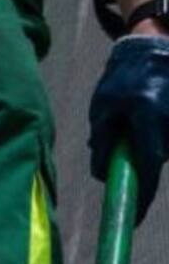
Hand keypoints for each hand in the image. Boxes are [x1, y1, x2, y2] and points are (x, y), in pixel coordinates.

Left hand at [89, 36, 168, 222]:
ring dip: (144, 143)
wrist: (154, 44)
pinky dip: (153, 132)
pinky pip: (164, 137)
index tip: (134, 219)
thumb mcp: (102, 110)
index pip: (147, 169)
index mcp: (149, 119)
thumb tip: (103, 176)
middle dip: (136, 161)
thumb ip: (101, 144)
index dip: (141, 197)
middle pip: (153, 160)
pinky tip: (144, 111)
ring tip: (133, 115)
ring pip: (159, 149)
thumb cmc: (124, 77)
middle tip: (122, 137)